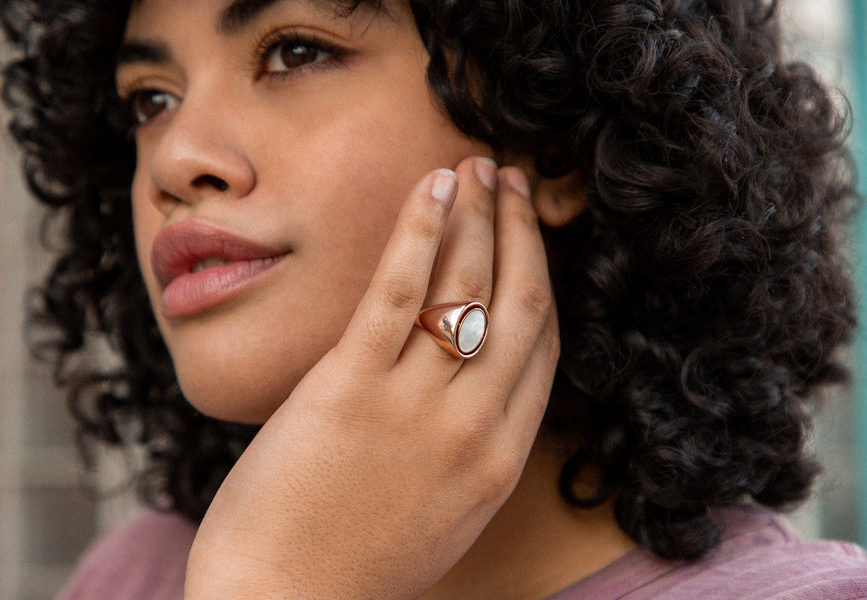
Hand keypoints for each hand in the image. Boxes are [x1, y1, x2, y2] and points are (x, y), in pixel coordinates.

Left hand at [185, 157, 559, 598]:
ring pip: (467, 286)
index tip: (531, 236)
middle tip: (514, 180)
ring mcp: (415, 405)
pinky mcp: (349, 387)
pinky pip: (398, 290)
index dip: (540, 277)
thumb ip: (473, 449)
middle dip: (523, 231)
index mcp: (501, 459)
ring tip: (477, 167)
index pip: (541, 345)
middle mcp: (474, 427)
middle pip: (520, 304)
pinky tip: (432, 188)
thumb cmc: (355, 565)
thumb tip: (476, 382)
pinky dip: (420, 230)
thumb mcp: (445, 514)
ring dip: (479, 215)